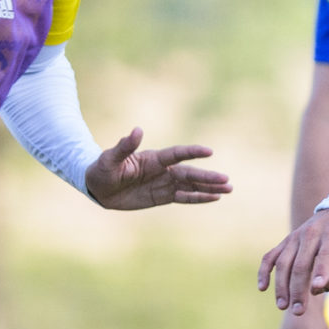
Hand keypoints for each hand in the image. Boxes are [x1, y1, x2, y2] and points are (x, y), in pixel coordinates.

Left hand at [86, 128, 231, 209]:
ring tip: (228, 189)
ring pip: (191, 185)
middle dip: (208, 177)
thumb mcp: (109, 158)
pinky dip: (198, 198)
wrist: (99, 188)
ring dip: (209, 187)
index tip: (209, 152)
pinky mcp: (163, 197)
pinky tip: (214, 197)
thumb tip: (137, 130)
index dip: (192, 153)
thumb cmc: (102, 169)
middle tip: (226, 180)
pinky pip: (184, 198)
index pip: (176, 154)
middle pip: (190, 173)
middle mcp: (163, 170)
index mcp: (153, 159)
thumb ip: (124, 146)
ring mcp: (164, 184)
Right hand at [259, 207, 328, 314]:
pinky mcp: (286, 241)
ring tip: (283, 306)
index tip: (317, 289)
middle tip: (298, 311)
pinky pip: (270, 256)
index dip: (320, 272)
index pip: (325, 255)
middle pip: (301, 265)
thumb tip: (316, 289)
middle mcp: (311, 235)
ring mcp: (295, 237)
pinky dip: (264, 271)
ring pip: (283, 263)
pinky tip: (263, 288)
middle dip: (298, 290)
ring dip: (281, 286)